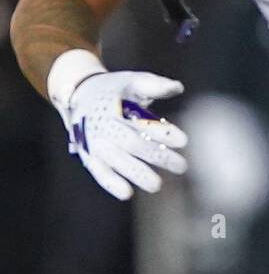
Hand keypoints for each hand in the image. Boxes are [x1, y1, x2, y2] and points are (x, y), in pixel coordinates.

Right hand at [52, 64, 187, 199]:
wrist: (79, 93)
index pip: (142, 121)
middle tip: (182, 166)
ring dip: (136, 174)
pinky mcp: (89, 155)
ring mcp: (95, 142)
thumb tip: (178, 87)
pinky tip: (127, 194)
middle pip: (132, 144)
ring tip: (157, 186)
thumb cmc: (115, 89)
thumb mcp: (133, 80)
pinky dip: (111, 183)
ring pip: (116, 160)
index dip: (162, 132)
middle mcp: (103, 125)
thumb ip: (155, 85)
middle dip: (158, 156)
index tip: (184, 141)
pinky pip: (98, 171)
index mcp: (116, 106)